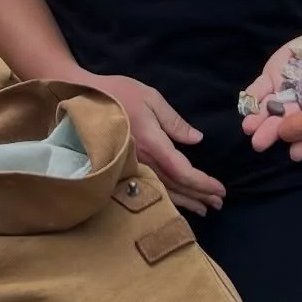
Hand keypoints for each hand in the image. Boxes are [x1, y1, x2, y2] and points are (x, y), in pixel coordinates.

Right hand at [78, 73, 224, 215]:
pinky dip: (167, 197)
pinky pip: (150, 187)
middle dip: (200, 195)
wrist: (81, 99)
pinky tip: (176, 201)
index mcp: (153, 142)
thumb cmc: (117, 94)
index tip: (219, 189)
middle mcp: (143, 160)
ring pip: (163, 190)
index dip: (202, 183)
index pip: (182, 171)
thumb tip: (197, 139)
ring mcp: (132, 166)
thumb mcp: (150, 98)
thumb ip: (174, 121)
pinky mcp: (124, 167)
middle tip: (219, 202)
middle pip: (176, 186)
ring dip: (186, 201)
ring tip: (204, 208)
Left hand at [240, 32, 301, 163]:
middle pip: (289, 122)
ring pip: (272, 108)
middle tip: (260, 143)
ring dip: (260, 118)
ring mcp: (289, 91)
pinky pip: (261, 89)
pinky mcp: (275, 76)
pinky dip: (253, 97)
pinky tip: (244, 106)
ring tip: (248, 128)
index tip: (295, 155)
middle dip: (275, 132)